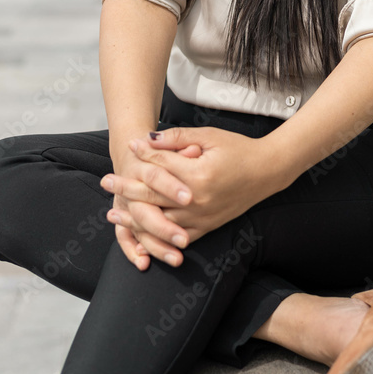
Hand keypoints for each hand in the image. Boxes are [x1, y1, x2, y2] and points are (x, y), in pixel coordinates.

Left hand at [105, 126, 277, 263]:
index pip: (161, 166)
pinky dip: (157, 236)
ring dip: (134, 217)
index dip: (143, 154)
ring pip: (160, 221)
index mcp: (198, 175)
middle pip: (153, 196)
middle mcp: (198, 200)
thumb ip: (178, 138)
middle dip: (127, 187)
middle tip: (106, 180)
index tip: (129, 146)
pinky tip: (141, 232)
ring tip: (113, 211)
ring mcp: (203, 217)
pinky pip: (177, 236)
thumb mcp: (209, 136)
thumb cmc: (238, 150)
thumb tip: (147, 139)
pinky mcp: (208, 227)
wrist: (266, 172)